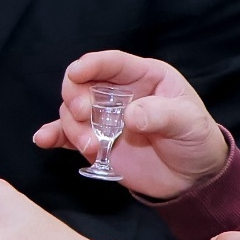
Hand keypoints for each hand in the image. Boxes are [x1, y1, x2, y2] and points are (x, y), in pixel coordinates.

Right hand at [31, 51, 226, 198]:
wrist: (193, 177)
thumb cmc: (196, 139)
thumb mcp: (188, 122)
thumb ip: (161, 115)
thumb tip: (129, 117)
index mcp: (143, 77)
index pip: (113, 63)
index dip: (93, 64)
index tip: (77, 72)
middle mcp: (117, 94)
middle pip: (82, 84)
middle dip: (75, 97)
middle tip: (83, 114)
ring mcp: (103, 119)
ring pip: (71, 112)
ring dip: (72, 127)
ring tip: (91, 148)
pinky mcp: (95, 142)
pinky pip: (67, 136)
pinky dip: (53, 136)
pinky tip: (43, 140)